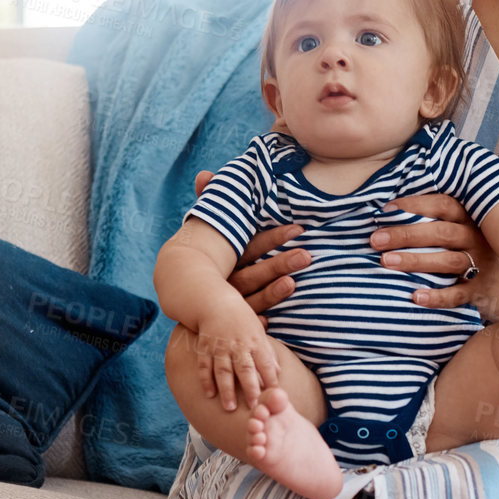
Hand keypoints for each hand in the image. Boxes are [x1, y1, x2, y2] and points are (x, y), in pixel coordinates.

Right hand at [192, 299, 280, 412]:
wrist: (215, 302)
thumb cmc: (241, 319)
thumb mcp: (258, 332)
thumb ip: (267, 354)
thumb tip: (277, 373)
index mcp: (255, 341)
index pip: (265, 363)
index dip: (270, 380)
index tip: (275, 396)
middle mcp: (238, 345)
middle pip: (245, 369)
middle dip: (250, 389)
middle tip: (255, 407)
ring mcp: (220, 346)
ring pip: (223, 370)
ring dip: (227, 390)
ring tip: (230, 407)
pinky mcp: (205, 347)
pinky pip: (204, 365)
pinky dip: (206, 380)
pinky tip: (209, 394)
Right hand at [195, 169, 311, 318]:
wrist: (191, 308)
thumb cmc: (209, 264)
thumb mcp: (207, 237)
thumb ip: (210, 204)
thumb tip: (203, 173)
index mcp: (223, 259)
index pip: (251, 246)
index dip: (273, 238)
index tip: (298, 229)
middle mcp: (223, 280)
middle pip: (253, 271)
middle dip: (278, 263)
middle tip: (307, 255)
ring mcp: (225, 304)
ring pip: (250, 298)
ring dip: (272, 292)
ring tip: (294, 283)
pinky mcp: (228, 325)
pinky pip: (242, 324)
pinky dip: (255, 320)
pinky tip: (272, 320)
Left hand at [368, 191, 498, 319]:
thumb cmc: (480, 255)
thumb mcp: (468, 232)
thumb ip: (441, 222)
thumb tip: (393, 214)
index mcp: (472, 220)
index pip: (443, 204)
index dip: (415, 204)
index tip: (386, 210)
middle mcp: (478, 240)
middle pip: (441, 232)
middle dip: (406, 234)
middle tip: (376, 240)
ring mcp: (482, 266)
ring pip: (448, 261)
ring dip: (416, 260)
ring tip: (386, 262)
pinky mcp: (481, 292)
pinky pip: (457, 295)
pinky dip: (436, 297)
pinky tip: (415, 297)